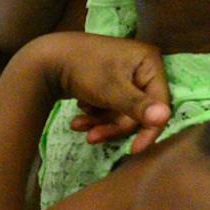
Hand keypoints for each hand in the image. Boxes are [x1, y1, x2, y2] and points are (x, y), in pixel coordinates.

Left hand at [25, 32, 171, 152]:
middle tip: (91, 138)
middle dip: (112, 125)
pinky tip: (78, 113)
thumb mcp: (111, 90)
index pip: (159, 102)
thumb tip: (164, 117)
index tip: (135, 150)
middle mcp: (140, 67)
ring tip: (77, 125)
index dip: (149, 129)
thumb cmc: (83, 69)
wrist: (44, 59)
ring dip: (100, 122)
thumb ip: (137, 106)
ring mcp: (123, 75)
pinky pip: (108, 106)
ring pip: (120, 111)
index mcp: (149, 62)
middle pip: (137, 110)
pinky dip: (94, 113)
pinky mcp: (107, 83)